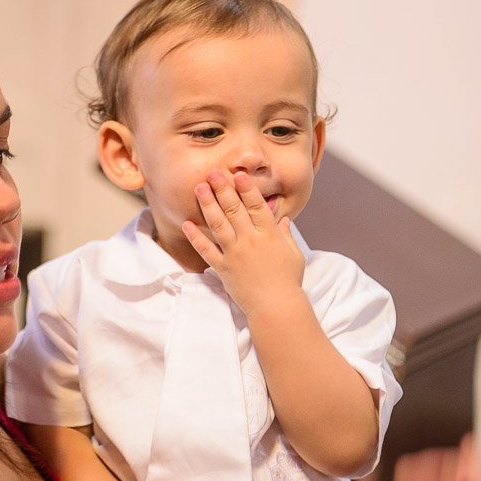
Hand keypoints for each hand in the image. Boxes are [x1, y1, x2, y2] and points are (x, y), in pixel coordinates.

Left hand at [182, 169, 303, 314]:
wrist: (275, 307)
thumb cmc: (288, 281)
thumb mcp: (294, 254)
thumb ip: (286, 235)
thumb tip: (282, 219)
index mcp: (269, 235)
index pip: (256, 206)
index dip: (247, 189)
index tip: (238, 174)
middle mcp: (250, 241)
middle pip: (234, 210)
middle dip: (222, 189)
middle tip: (212, 173)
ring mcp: (235, 254)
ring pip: (218, 225)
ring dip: (208, 205)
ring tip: (199, 188)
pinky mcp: (223, 269)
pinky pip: (207, 250)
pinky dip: (196, 237)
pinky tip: (187, 223)